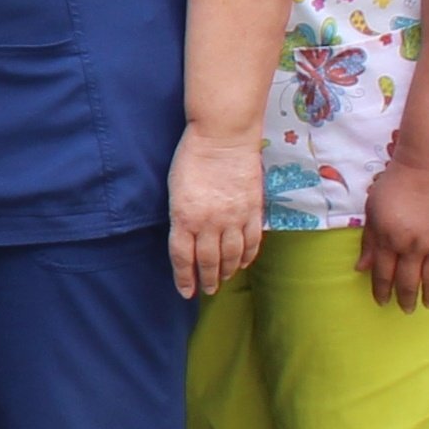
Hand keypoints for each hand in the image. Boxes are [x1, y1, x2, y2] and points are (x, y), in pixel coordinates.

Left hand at [167, 127, 265, 299]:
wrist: (223, 136)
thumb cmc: (192, 158)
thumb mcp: (175, 190)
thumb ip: (182, 217)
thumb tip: (188, 239)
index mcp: (184, 217)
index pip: (182, 257)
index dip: (184, 278)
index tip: (186, 292)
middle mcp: (209, 222)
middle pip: (208, 261)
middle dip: (207, 279)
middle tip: (208, 290)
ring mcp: (234, 217)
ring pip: (231, 255)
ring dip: (227, 271)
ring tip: (224, 280)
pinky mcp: (253, 210)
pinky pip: (252, 241)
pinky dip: (248, 256)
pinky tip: (243, 263)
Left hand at [354, 160, 428, 310]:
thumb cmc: (397, 183)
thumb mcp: (373, 210)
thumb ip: (369, 241)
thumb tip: (361, 268)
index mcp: (389, 240)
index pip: (384, 274)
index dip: (382, 291)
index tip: (382, 302)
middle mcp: (413, 247)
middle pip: (408, 281)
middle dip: (405, 298)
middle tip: (406, 309)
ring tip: (427, 305)